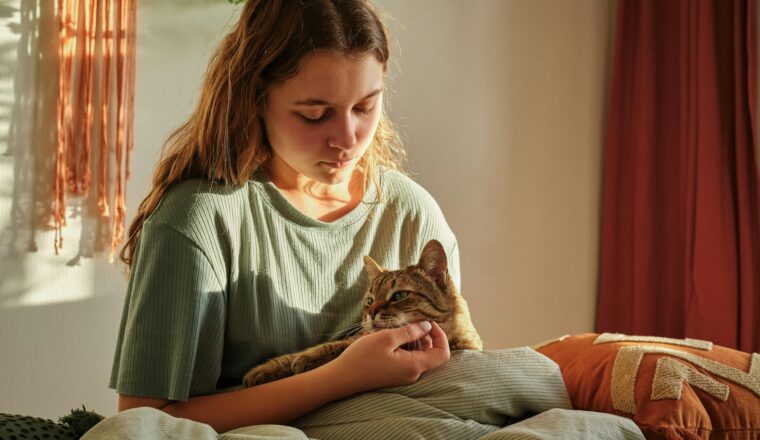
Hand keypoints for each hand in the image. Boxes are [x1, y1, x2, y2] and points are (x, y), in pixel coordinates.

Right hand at [330, 321, 449, 392]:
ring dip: (414, 341)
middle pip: (432, 354)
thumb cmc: (362, 357)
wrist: (342, 378)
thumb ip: (410, 332)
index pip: (442, 353)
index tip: (428, 323)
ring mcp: (404, 376)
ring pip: (419, 356)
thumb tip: (427, 327)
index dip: (440, 336)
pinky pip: (409, 360)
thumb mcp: (387, 338)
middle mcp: (413, 374)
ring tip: (397, 330)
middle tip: (409, 323)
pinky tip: (390, 340)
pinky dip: (405, 348)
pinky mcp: (395, 376)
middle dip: (425, 336)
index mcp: (414, 366)